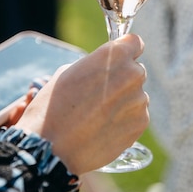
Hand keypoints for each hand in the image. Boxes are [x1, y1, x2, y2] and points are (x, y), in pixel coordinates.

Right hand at [14, 34, 149, 173]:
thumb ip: (94, 66)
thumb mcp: (68, 73)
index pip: (135, 43)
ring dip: (124, 101)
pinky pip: (137, 115)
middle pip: (136, 71)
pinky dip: (125, 120)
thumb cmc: (53, 108)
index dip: (126, 51)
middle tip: (100, 94)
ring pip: (137, 95)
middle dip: (123, 79)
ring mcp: (139, 100)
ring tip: (98, 115)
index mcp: (113, 55)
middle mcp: (132, 74)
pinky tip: (104, 127)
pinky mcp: (140, 123)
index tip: (119, 60)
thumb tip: (104, 70)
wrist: (51, 148)